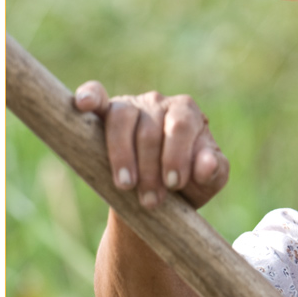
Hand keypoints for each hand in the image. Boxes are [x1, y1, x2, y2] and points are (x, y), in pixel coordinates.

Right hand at [74, 81, 228, 209]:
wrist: (155, 196)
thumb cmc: (186, 184)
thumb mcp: (208, 182)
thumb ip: (214, 171)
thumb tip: (206, 163)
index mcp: (188, 114)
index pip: (181, 126)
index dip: (176, 155)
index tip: (173, 185)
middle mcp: (159, 103)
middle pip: (150, 129)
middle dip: (150, 168)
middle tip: (151, 200)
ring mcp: (130, 105)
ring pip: (122, 118)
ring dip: (121, 154)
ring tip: (125, 185)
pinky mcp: (105, 111)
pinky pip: (97, 96)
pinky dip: (89, 96)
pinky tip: (83, 104)